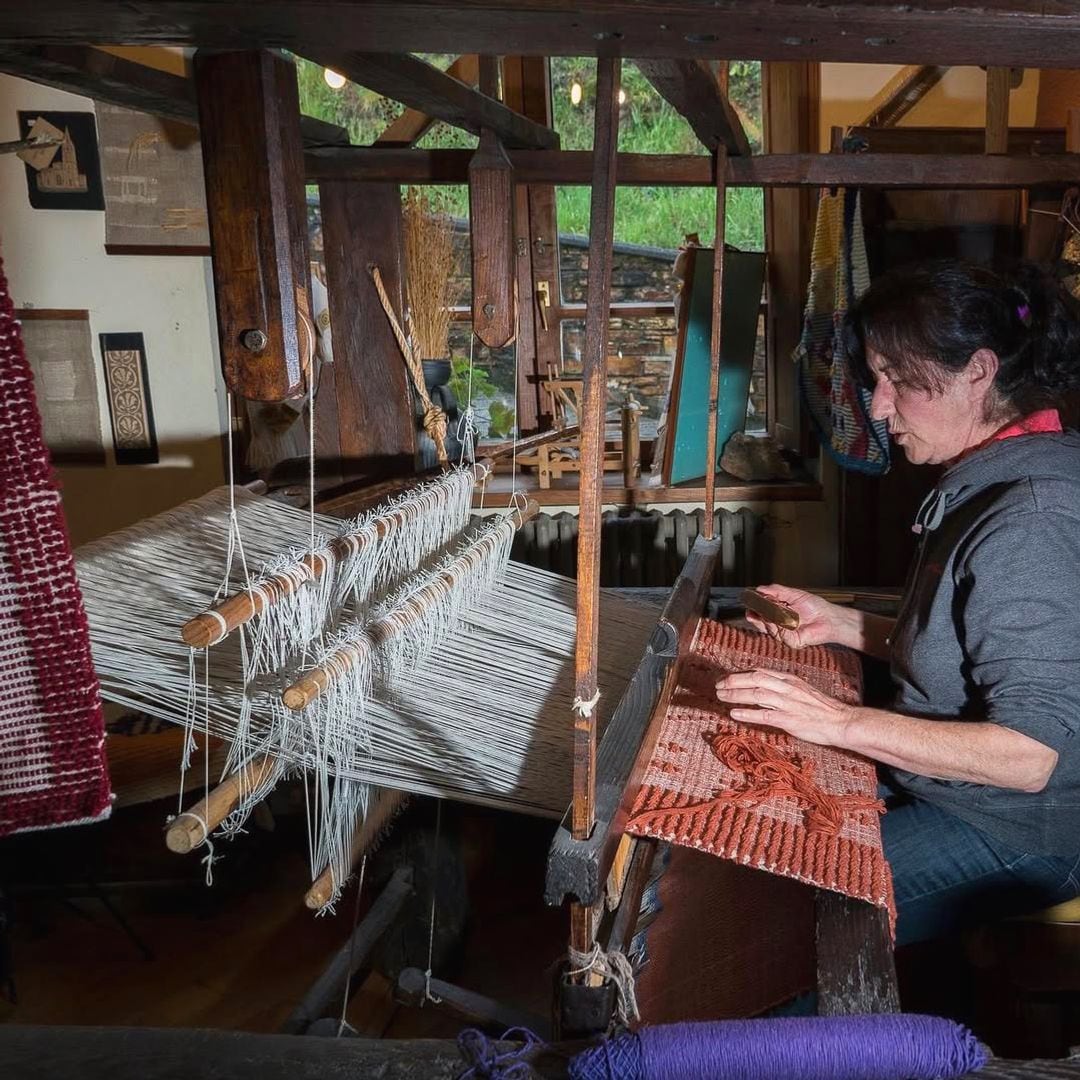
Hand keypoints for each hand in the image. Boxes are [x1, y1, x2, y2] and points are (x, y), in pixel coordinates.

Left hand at [715, 668, 857, 746]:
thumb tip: (761, 690)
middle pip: (755, 678)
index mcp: (789, 679)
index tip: (726, 678)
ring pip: (757, 694)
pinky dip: (748, 713)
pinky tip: (734, 714)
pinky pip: (765, 715)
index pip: (760, 671)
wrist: (841, 721)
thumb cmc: (821, 709)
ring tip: (721, 697)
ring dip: (736, 695)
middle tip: (718, 686)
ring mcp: (789, 703)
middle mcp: (787, 688)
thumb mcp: (801, 691)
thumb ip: (782, 688)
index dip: (740, 674)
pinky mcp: (790, 719)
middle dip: (733, 681)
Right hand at [744, 584, 849, 648]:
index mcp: (778, 615)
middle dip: (757, 614)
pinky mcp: (792, 641)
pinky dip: (779, 626)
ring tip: (772, 609)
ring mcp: (784, 635)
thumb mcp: (793, 594)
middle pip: (761, 622)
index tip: (749, 602)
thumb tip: (760, 588)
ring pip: (769, 628)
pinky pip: (781, 634)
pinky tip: (781, 618)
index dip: (753, 609)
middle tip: (755, 606)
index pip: (760, 614)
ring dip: (769, 618)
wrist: (829, 617)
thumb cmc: (815, 606)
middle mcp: (779, 626)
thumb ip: (776, 591)